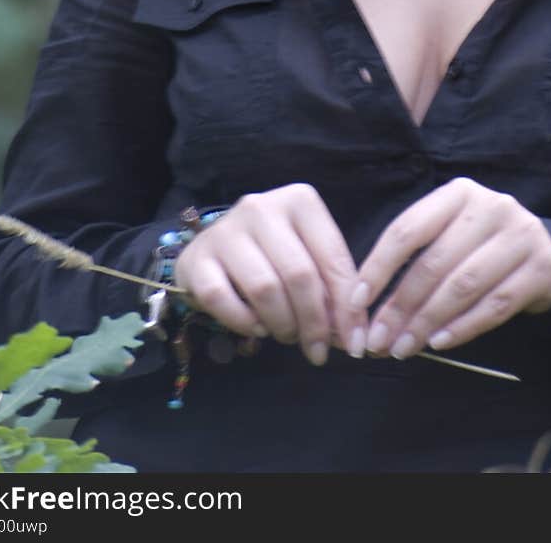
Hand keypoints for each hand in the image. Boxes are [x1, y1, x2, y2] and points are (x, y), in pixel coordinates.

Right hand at [173, 183, 366, 366]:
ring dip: (282, 324)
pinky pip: (222, 300)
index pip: (333, 257)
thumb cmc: (273, 254)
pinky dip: (244, 322)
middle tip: (317, 349)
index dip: (347, 306)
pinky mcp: (196, 259)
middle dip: (314, 321)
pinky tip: (255, 327)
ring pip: (264, 288)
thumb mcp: (309, 258)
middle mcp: (261, 208)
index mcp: (299, 200)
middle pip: (299, 274)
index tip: (354, 343)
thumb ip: (333, 289)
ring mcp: (225, 231)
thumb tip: (354, 336)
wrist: (213, 250)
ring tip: (287, 335)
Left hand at [353, 177, 550, 359]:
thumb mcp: (448, 235)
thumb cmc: (480, 247)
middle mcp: (492, 206)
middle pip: (434, 262)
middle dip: (401, 306)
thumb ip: (414, 260)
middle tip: (379, 339)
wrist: (543, 254)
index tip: (356, 301)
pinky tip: (439, 343)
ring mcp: (522, 235)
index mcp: (458, 193)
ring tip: (404, 348)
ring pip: (463, 285)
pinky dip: (463, 327)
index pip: (408, 230)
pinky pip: (496, 304)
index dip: (379, 267)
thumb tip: (366, 306)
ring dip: (428, 322)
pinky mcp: (543, 267)